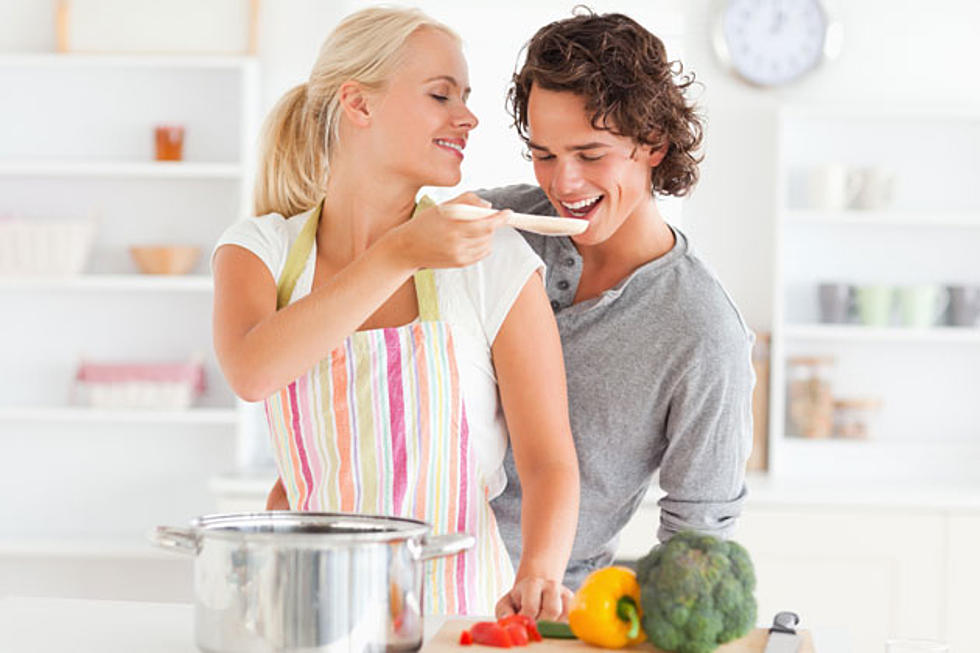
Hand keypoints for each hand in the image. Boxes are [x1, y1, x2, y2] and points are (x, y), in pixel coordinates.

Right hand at [388, 192, 509, 269]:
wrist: (407, 249)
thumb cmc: (424, 224)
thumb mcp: (442, 207)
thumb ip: (466, 201)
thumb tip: (488, 207)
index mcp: (453, 227)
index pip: (486, 224)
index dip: (500, 218)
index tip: (508, 213)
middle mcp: (457, 244)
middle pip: (488, 233)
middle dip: (491, 223)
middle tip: (484, 217)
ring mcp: (459, 256)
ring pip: (486, 244)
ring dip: (486, 235)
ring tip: (472, 228)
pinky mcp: (460, 264)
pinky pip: (481, 253)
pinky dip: (482, 245)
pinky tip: (471, 239)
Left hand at [495, 577, 573, 621]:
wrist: (534, 591)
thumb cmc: (518, 601)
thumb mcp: (506, 605)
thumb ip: (505, 613)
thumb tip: (510, 620)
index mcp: (532, 583)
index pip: (532, 607)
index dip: (526, 621)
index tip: (523, 625)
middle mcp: (551, 585)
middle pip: (552, 610)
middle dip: (542, 624)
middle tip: (534, 627)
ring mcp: (564, 592)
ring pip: (564, 615)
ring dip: (553, 624)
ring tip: (542, 622)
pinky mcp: (573, 602)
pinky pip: (572, 618)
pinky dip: (562, 625)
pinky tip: (552, 623)